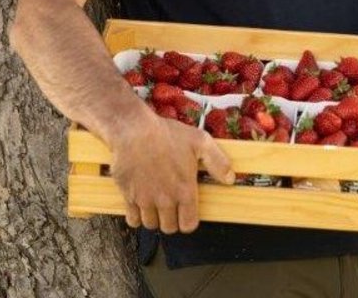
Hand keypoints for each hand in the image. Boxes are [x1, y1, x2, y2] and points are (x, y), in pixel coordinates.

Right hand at [107, 106, 233, 234]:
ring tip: (156, 204)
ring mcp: (145, 200)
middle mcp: (165, 199)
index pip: (188, 225)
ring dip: (154, 218)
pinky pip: (132, 219)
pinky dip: (136, 216)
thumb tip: (229, 179)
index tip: (186, 213)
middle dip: (171, 220)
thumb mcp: (200, 141)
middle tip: (170, 207)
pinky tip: (140, 204)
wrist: (134, 130)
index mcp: (184, 190)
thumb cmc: (166, 135)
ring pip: (151, 224)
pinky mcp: (128, 196)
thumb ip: (218, 162)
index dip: (188, 221)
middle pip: (169, 227)